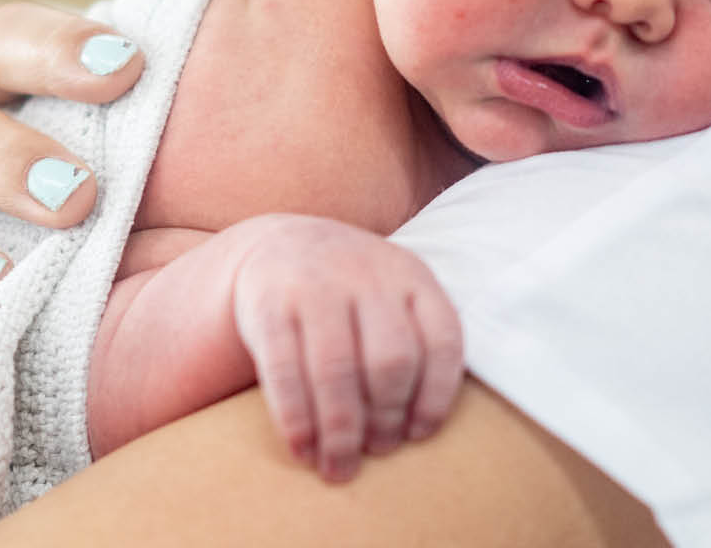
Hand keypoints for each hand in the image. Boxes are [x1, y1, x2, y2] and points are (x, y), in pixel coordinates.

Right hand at [230, 215, 464, 481]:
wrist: (281, 244)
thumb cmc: (352, 295)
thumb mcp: (395, 296)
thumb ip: (418, 345)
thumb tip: (421, 432)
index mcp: (412, 276)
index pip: (441, 340)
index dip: (436, 397)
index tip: (417, 435)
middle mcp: (366, 274)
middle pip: (390, 360)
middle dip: (386, 418)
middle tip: (377, 451)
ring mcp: (315, 285)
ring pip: (335, 369)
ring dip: (340, 429)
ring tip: (338, 467)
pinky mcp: (269, 303)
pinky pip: (284, 369)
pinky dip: (295, 417)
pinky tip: (302, 447)